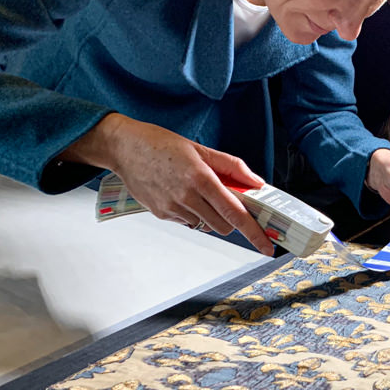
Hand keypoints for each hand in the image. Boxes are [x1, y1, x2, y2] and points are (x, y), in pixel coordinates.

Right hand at [62, 113, 274, 255]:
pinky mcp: (162, 214)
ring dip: (209, 215)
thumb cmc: (160, 143)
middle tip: (224, 201)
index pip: (235, 213)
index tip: (266, 246)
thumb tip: (256, 183)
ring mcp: (173, 208)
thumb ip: (232, 167)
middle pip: (224, 226)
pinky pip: (187, 222)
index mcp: (201, 178)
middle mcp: (187, 197)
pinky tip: (179, 193)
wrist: (123, 147)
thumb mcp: (200, 148)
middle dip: (230, 219)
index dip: (254, 232)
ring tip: (194, 190)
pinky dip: (191, 212)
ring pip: (205, 225)